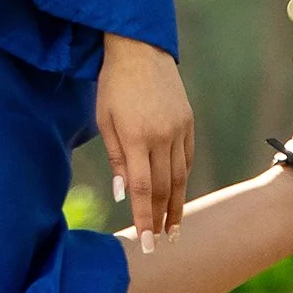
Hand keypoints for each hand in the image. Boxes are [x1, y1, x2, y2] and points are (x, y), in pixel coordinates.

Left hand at [98, 35, 192, 250]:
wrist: (140, 49)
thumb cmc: (113, 85)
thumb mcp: (105, 120)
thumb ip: (116, 158)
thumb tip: (124, 194)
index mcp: (136, 137)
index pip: (143, 189)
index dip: (144, 219)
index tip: (147, 244)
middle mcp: (162, 136)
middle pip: (164, 188)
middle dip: (161, 218)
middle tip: (160, 243)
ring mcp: (179, 129)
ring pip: (180, 176)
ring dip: (176, 205)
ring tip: (174, 229)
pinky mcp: (188, 122)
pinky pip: (187, 158)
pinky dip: (182, 179)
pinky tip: (178, 194)